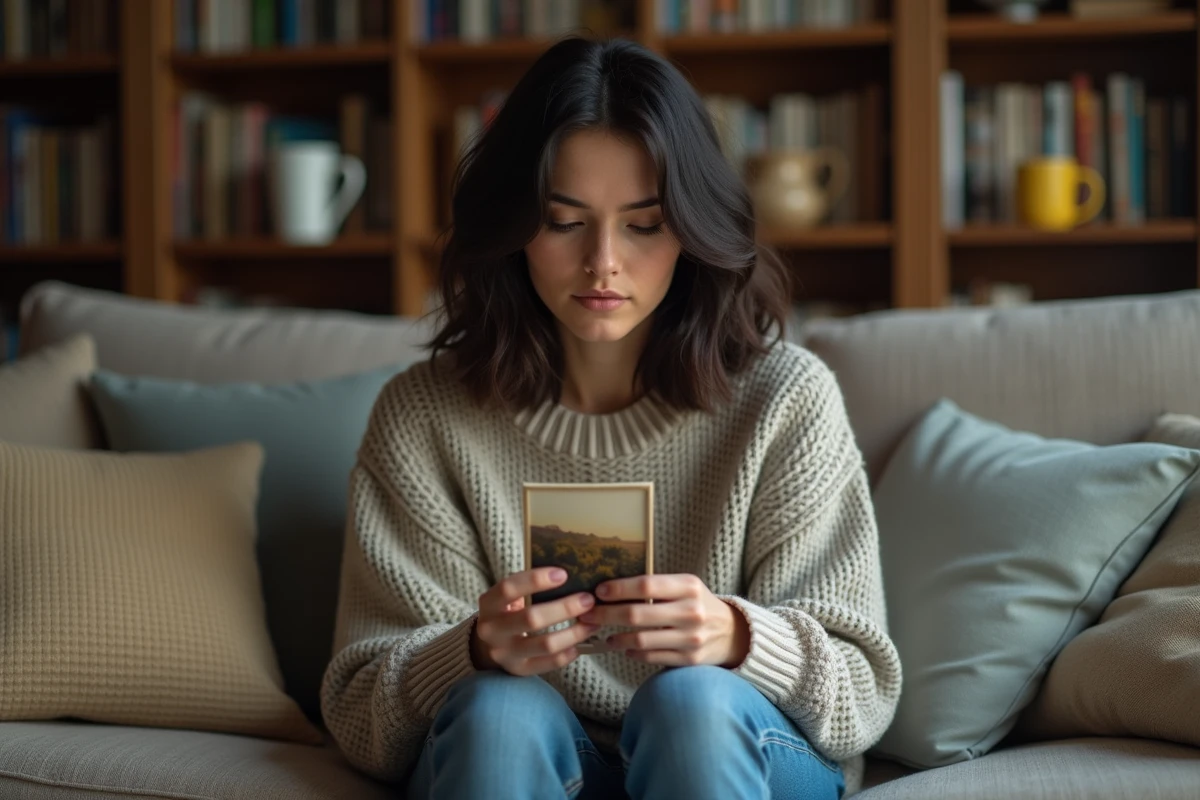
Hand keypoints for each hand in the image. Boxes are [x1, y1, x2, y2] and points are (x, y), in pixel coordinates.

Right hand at [471, 567, 599, 676]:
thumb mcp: (507, 597)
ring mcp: (505, 654)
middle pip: (532, 619)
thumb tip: (566, 575)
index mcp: (489, 604)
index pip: (509, 588)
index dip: (535, 579)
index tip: (563, 574)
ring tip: (593, 623)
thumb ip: (528, 586)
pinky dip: (568, 653)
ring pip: (545, 644)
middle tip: (587, 600)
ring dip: (574, 633)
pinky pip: (549, 663)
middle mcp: (493, 631)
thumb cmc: (505, 612)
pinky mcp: (518, 670)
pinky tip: (580, 644)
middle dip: (564, 608)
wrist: (486, 647)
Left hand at [579, 574, 750, 667]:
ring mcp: (691, 638)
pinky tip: (624, 648)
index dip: (618, 588)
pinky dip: (633, 653)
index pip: (645, 585)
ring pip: (641, 640)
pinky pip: (651, 656)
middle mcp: (691, 611)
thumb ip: (656, 587)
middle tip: (587, 615)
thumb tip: (610, 588)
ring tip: (604, 635)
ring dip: (616, 638)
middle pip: (637, 614)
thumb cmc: (698, 604)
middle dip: (606, 614)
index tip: (598, 591)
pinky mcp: (689, 659)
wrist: (733, 633)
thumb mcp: (685, 586)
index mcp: (688, 586)